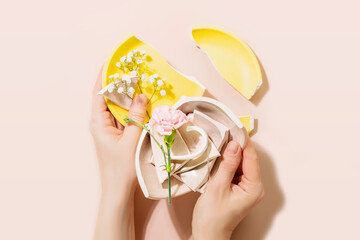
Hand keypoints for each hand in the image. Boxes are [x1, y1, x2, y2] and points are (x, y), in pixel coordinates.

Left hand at [90, 69, 147, 239]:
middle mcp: (102, 123)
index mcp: (98, 122)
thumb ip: (137, 116)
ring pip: (118, 107)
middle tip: (133, 70)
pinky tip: (143, 104)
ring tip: (140, 83)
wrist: (119, 190)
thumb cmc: (122, 168)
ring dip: (128, 96)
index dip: (105, 76)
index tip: (112, 61)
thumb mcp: (132, 140)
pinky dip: (133, 109)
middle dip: (120, 83)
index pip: (99, 92)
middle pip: (109, 97)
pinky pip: (125, 117)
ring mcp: (110, 129)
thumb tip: (141, 96)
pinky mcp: (118, 135)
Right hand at [192, 139, 263, 239]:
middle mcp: (254, 187)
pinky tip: (220, 158)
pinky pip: (236, 170)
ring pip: (241, 164)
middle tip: (225, 133)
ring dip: (232, 154)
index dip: (244, 142)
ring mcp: (247, 188)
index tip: (236, 128)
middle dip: (237, 146)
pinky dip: (229, 163)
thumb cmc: (212, 218)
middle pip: (248, 159)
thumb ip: (227, 165)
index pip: (251, 158)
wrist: (207, 234)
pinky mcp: (239, 188)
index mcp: (253, 188)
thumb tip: (234, 145)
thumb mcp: (217, 187)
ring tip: (220, 145)